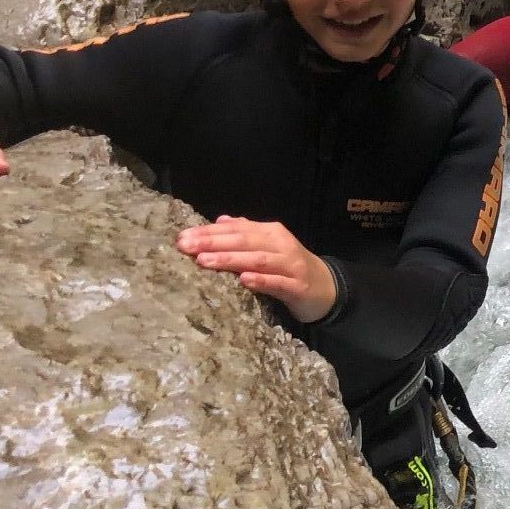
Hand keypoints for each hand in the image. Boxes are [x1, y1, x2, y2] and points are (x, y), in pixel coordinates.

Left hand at [176, 217, 337, 323]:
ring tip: (204, 261)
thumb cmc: (290, 267)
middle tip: (186, 246)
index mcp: (271, 232)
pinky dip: (260, 280)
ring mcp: (290, 265)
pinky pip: (277, 282)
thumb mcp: (269, 246)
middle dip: (213, 243)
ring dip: (230, 260)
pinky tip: (243, 280)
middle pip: (244, 241)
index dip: (208, 232)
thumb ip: (246, 232)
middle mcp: (280, 244)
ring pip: (258, 259)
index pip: (236, 229)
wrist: (326, 288)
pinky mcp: (297, 286)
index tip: (183, 236)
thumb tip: (219, 220)